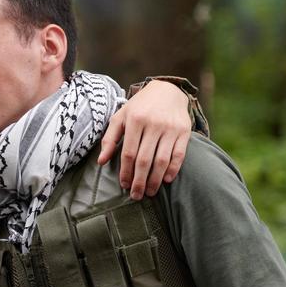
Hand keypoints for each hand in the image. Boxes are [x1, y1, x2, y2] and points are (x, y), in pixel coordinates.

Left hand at [97, 80, 192, 198]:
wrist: (167, 90)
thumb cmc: (139, 108)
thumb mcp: (120, 117)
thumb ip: (109, 139)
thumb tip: (101, 162)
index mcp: (135, 120)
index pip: (128, 153)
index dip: (126, 172)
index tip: (124, 186)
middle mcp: (153, 124)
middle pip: (145, 159)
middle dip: (139, 181)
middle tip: (136, 196)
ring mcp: (170, 128)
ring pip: (162, 160)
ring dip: (155, 179)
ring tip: (150, 192)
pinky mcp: (184, 131)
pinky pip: (179, 154)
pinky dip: (173, 169)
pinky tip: (166, 180)